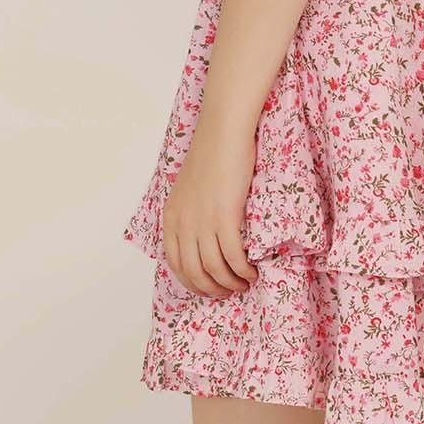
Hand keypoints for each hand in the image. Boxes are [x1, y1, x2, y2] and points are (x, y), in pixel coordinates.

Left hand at [161, 107, 260, 298]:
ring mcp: (202, 222)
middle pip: (194, 272)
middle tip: (230, 292)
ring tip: (244, 283)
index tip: (208, 287)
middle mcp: (182, 224)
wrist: (222, 132)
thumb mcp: (188, 187)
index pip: (175, 264)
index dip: (192, 282)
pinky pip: (233, 257)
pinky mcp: (224, 216)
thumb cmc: (211, 153)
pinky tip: (252, 272)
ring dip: (230, 283)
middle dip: (212, 289)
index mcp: (171, 217)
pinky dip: (243, 270)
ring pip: (214, 269)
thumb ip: (190, 212)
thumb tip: (202, 235)